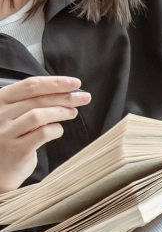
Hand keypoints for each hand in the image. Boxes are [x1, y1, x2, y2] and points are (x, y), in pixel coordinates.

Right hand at [0, 76, 90, 193]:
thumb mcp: (14, 114)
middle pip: (38, 99)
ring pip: (39, 115)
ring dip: (61, 112)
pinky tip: (58, 130)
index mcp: (0, 100)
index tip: (75, 83)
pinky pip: (42, 134)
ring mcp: (6, 132)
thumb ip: (31, 103)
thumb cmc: (10, 138)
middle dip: (65, 96)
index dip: (55, 82)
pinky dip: (56, 130)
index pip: (30, 85)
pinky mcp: (16, 149)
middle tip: (83, 97)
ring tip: (73, 112)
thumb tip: (65, 92)